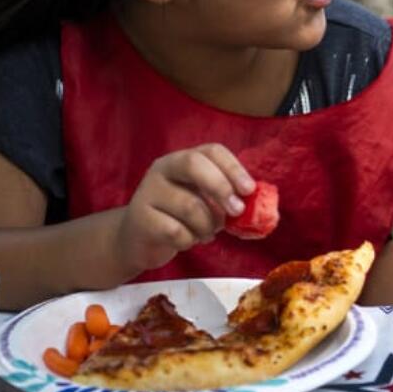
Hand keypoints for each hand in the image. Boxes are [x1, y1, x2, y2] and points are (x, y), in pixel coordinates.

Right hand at [116, 144, 255, 274]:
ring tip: (206, 233)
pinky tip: (187, 241)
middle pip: (194, 164)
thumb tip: (256, 201)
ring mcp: (148, 192)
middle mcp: (163, 169)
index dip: (233, 167)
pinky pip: (176, 231)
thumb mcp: (202, 200)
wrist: (136, 239)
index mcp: (182, 160)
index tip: (249, 189)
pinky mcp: (140, 219)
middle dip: (221, 187)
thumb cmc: (178, 217)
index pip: (211, 151)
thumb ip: (225, 196)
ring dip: (207, 226)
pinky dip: (189, 241)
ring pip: (190, 206)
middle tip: (236, 211)